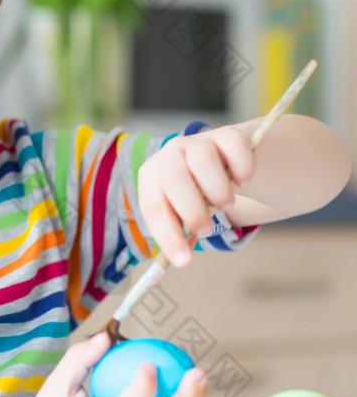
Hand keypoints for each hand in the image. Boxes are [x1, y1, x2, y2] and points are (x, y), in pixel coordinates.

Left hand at [137, 125, 254, 267]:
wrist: (226, 159)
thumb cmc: (197, 191)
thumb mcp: (183, 209)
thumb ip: (180, 230)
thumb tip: (181, 259)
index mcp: (152, 176)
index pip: (153, 206)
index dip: (167, 236)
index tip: (184, 261)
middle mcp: (170, 154)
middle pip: (174, 181)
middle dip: (192, 213)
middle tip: (206, 229)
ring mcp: (199, 141)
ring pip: (203, 163)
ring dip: (218, 192)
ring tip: (225, 204)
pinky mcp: (227, 134)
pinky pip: (235, 149)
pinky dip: (243, 170)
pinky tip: (243, 182)